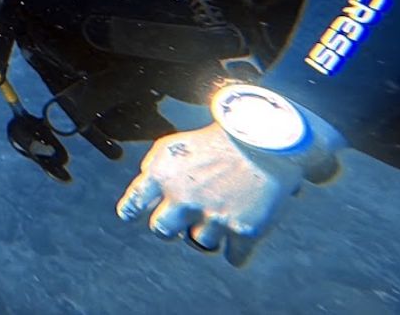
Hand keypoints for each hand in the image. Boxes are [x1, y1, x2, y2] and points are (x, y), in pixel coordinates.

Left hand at [116, 122, 334, 266]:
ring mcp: (214, 217)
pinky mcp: (244, 231)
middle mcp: (184, 199)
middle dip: (170, 228)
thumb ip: (154, 166)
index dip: (131, 211)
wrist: (269, 142)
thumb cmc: (219, 142)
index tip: (131, 215)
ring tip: (226, 207)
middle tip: (183, 219)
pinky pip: (233, 258)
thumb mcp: (177, 145)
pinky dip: (237, 249)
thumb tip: (143, 188)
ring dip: (210, 230)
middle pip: (162, 231)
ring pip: (201, 243)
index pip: (133, 204)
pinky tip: (242, 229)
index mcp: (164, 176)